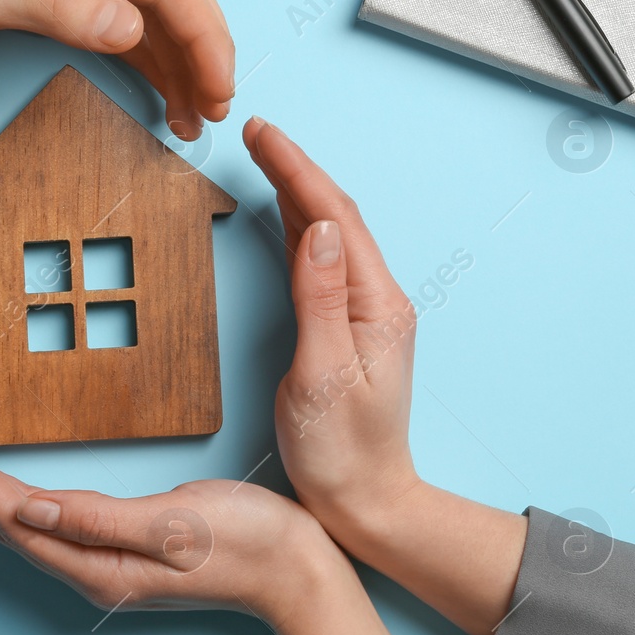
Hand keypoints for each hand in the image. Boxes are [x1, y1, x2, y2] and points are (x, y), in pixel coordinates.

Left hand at [0, 0, 233, 139]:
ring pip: (153, 4)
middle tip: (217, 110)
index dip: (207, 39)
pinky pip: (121, 13)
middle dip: (208, 49)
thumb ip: (59, 5)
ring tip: (194, 113)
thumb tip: (132, 28)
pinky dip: (148, 52)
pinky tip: (154, 84)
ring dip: (182, 56)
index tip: (220, 93)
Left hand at [0, 421, 332, 623]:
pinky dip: (26, 499)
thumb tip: (29, 509)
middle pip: (11, 526)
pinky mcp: (123, 552)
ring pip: (30, 528)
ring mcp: (107, 566)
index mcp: (99, 569)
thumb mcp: (173, 523)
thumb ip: (98, 519)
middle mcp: (94, 573)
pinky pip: (57, 527)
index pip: (13, 519)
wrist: (298, 573)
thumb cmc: (248, 544)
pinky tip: (19, 484)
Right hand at [246, 118, 524, 634]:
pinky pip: (324, 263)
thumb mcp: (323, 374)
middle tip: (256, 132)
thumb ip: (320, 298)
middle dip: (295, 169)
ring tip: (265, 158)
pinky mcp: (349, 329)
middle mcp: (377, 301)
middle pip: (336, 215)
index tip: (262, 134)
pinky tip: (287, 217)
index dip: (296, 169)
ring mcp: (365, 314)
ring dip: (298, 192)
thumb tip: (320, 226)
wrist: (366, 502)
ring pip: (331, 235)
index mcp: (376, 305)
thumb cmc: (342, 451)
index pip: (336, 217)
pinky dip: (300, 229)